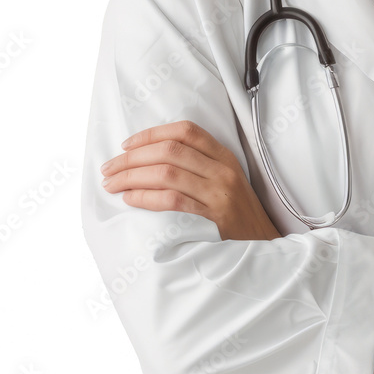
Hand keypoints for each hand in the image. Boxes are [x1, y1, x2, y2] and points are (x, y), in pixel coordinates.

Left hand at [100, 119, 281, 241]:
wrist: (264, 242)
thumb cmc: (238, 211)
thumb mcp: (226, 178)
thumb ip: (199, 164)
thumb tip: (152, 157)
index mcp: (224, 156)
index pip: (186, 132)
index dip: (152, 134)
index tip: (127, 144)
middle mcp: (221, 170)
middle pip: (170, 151)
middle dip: (132, 157)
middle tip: (109, 168)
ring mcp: (218, 193)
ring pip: (167, 173)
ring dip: (132, 177)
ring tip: (112, 184)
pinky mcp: (213, 216)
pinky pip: (173, 201)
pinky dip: (146, 198)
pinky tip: (130, 199)